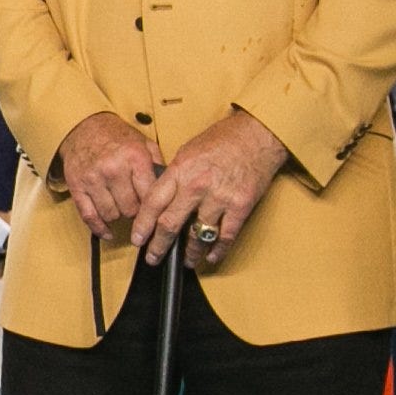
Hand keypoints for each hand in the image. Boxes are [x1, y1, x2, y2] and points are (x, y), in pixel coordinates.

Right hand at [57, 111, 158, 240]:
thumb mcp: (144, 143)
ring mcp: (93, 179)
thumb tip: (171, 190)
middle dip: (135, 211)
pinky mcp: (77, 187)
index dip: (154, 207)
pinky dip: (99, 228)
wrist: (84, 126)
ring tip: (120, 206)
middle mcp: (114, 169)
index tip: (155, 211)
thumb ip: (158, 164)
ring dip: (118, 215)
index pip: (150, 196)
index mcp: (134, 157)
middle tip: (135, 205)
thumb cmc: (116, 137)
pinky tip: (108, 231)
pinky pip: (89, 216)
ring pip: (111, 215)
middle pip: (131, 209)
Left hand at [132, 110, 290, 269]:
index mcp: (181, 170)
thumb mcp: (188, 151)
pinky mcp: (240, 206)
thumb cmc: (223, 140)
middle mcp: (197, 185)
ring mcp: (220, 197)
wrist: (257, 134)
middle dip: (159, 246)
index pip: (153, 203)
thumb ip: (174, 176)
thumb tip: (161, 199)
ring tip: (186, 260)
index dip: (142, 225)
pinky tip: (211, 257)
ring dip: (190, 253)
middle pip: (170, 224)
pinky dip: (217, 250)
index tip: (138, 239)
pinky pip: (226, 236)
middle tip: (153, 258)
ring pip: (198, 236)